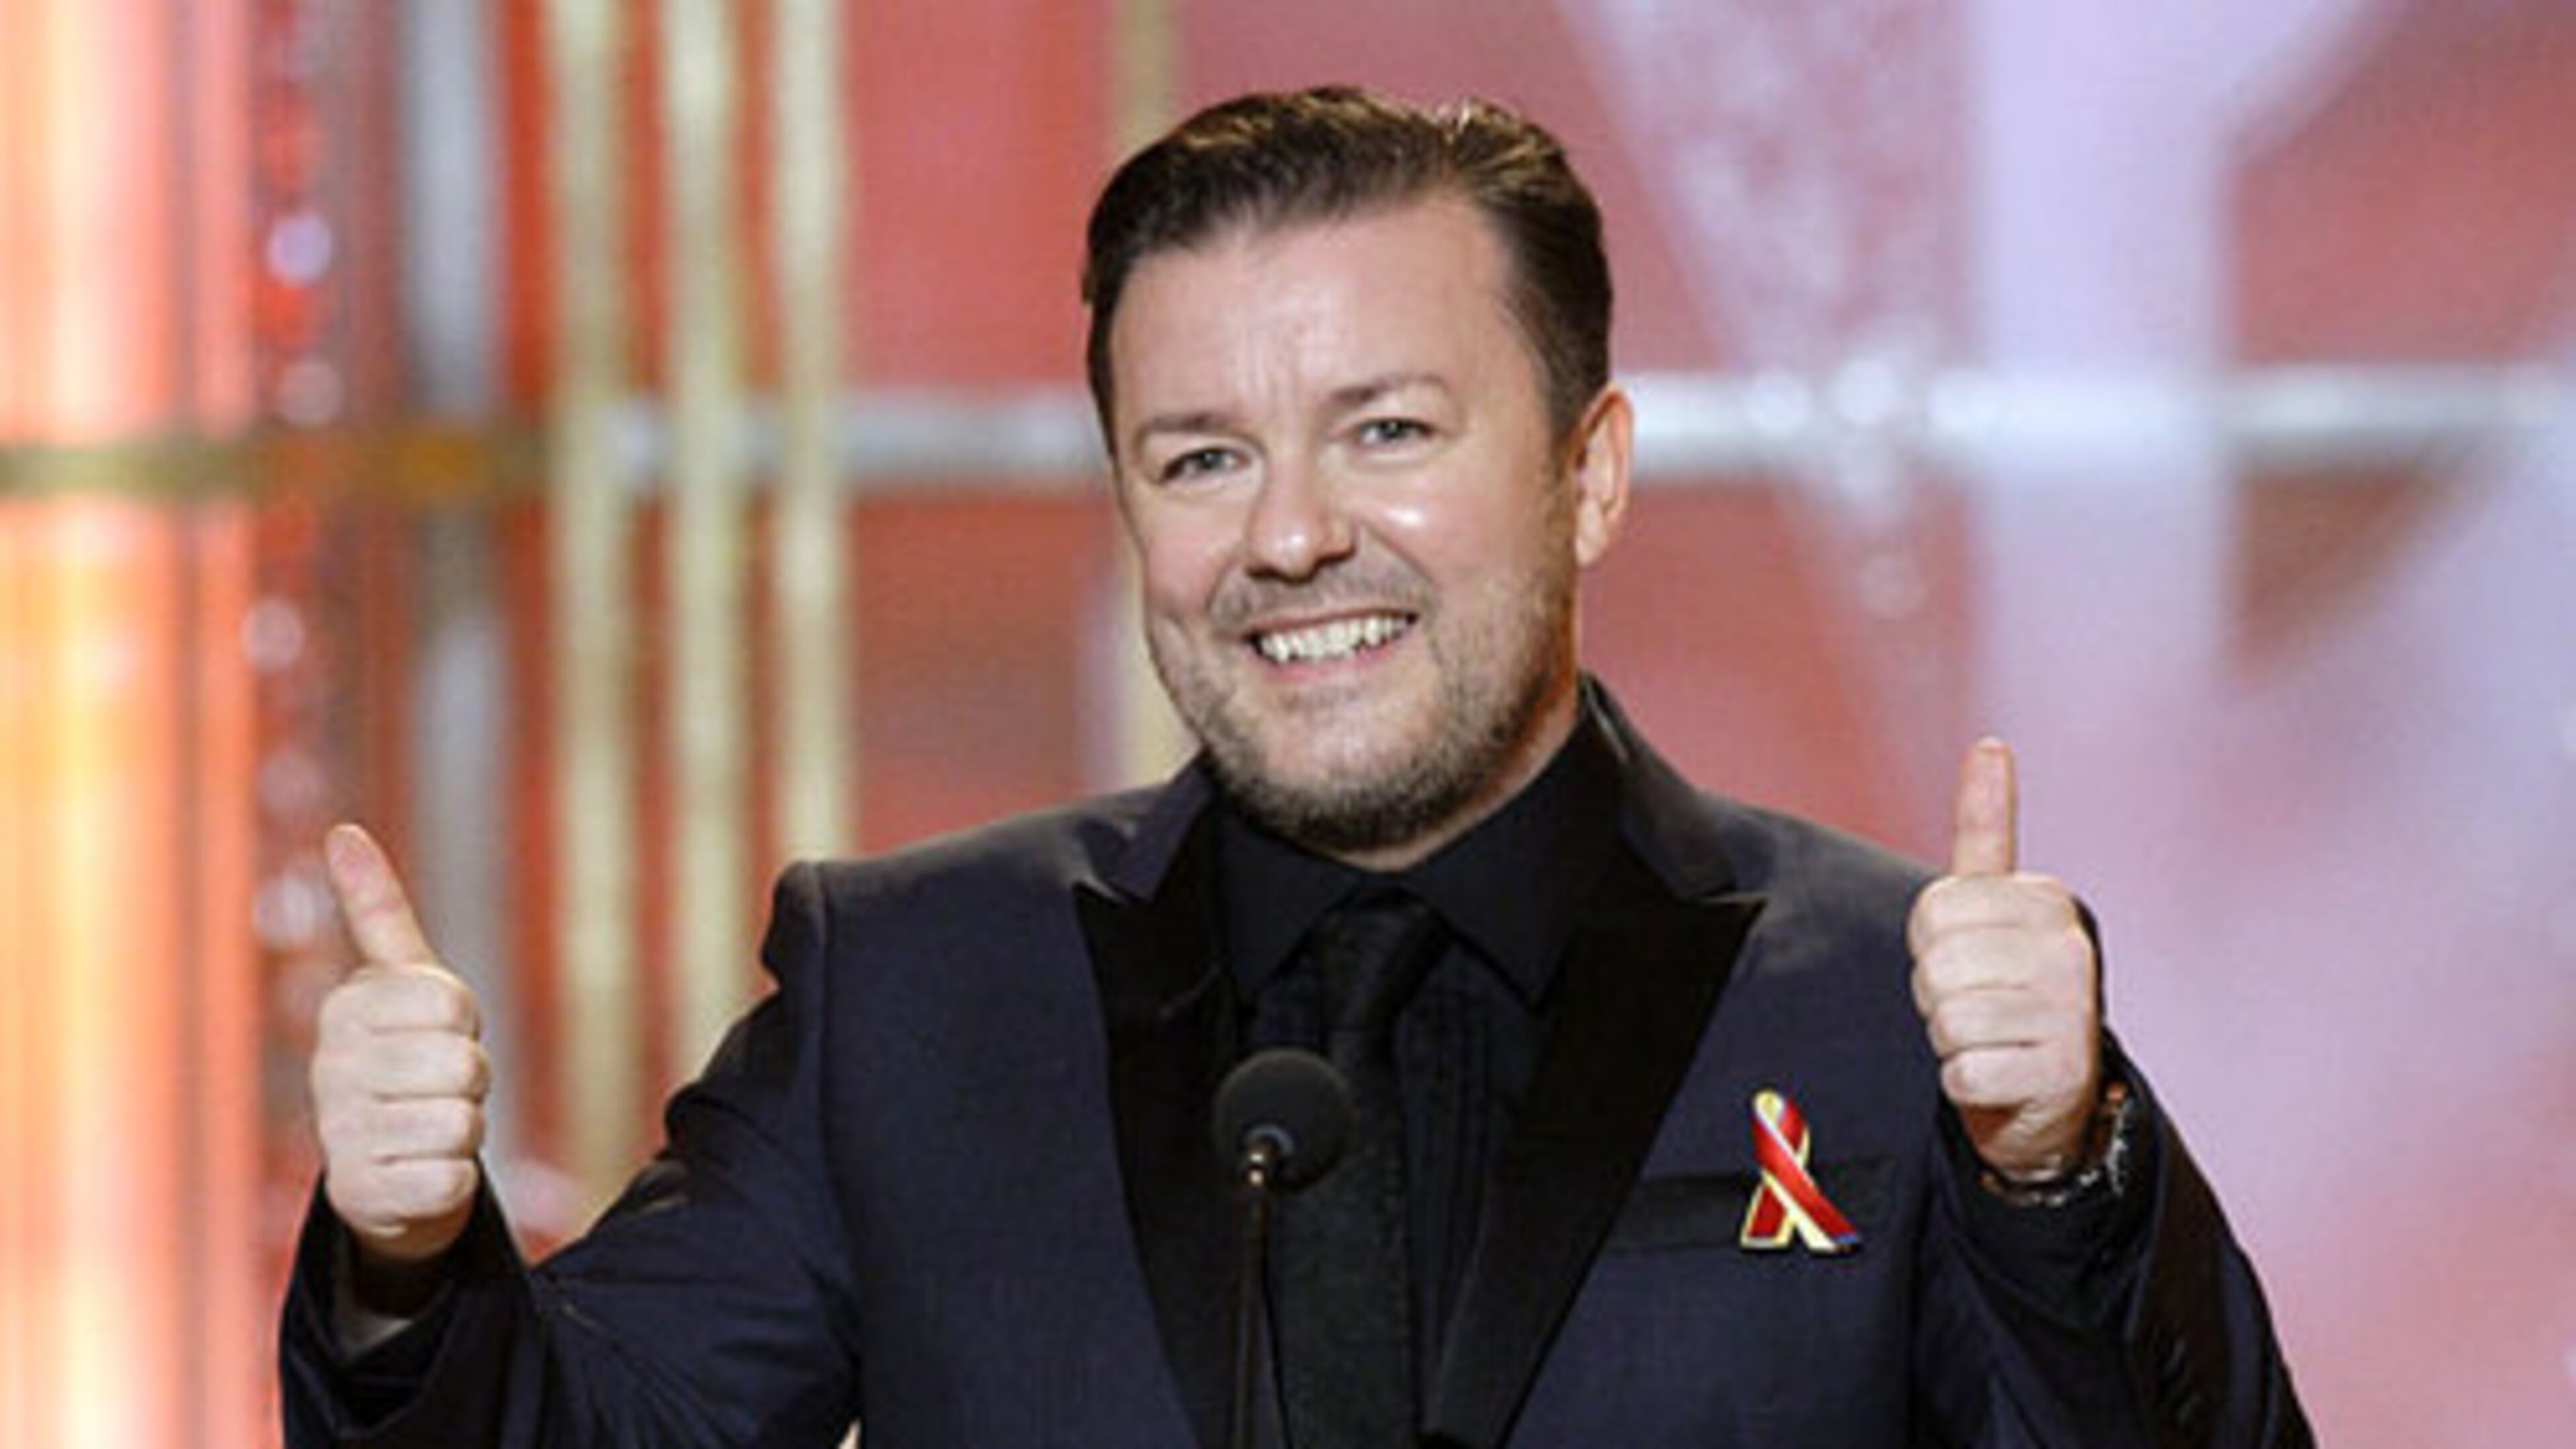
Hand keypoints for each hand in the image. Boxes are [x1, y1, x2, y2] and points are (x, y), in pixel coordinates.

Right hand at [311, 824, 489, 1268]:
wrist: (384, 1166)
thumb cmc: (404, 1056)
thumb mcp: (399, 981)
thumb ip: (377, 908)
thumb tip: (343, 831)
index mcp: (345, 1009)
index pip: (454, 1005)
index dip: (463, 1025)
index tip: (433, 1033)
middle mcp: (330, 1069)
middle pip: (465, 1066)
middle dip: (470, 1081)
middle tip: (435, 1088)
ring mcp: (339, 1135)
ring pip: (464, 1124)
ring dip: (463, 1130)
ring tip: (425, 1126)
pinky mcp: (361, 1196)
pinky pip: (452, 1181)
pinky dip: (451, 1181)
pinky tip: (417, 1174)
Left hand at [1906, 739, 2102, 1183]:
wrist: (2045, 1093)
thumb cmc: (2002, 989)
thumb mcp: (1991, 908)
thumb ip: (1985, 830)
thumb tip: (1990, 745)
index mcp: (2046, 900)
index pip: (1931, 910)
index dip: (1928, 945)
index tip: (1965, 960)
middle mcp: (2071, 948)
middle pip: (1938, 964)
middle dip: (1935, 994)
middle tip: (1974, 1006)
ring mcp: (2073, 1013)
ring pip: (1948, 1018)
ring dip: (1949, 1040)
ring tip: (1988, 1039)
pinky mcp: (2061, 1074)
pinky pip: (1963, 1072)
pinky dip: (1963, 1083)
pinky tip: (1998, 1076)